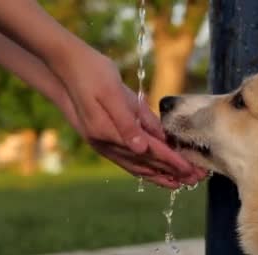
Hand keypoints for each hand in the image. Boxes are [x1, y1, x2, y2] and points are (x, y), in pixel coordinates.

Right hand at [54, 44, 204, 187]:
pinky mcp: (101, 140)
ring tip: (179, 183)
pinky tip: (154, 172)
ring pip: (135, 166)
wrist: (62, 67)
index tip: (190, 170)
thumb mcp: (112, 92)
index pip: (148, 151)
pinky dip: (143, 168)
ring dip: (159, 175)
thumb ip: (129, 121)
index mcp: (108, 132)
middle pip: (145, 163)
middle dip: (171, 172)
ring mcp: (101, 143)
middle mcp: (104, 143)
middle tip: (195, 179)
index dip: (171, 161)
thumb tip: (144, 148)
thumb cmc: (91, 72)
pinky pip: (126, 160)